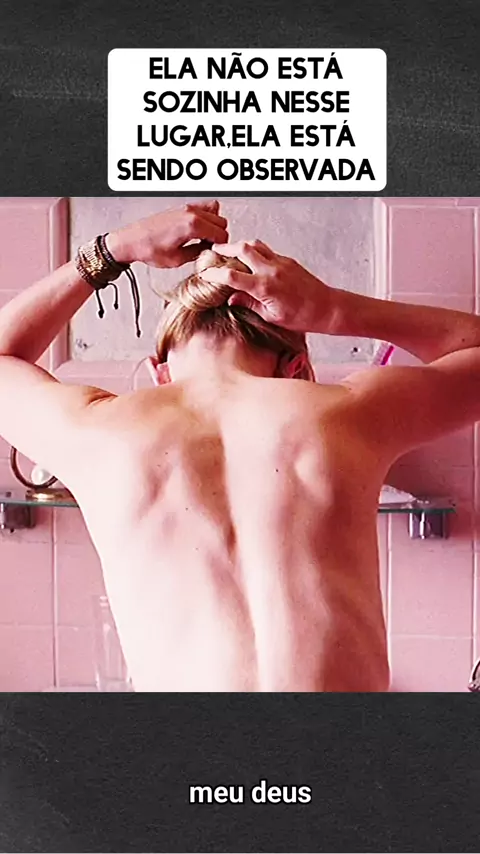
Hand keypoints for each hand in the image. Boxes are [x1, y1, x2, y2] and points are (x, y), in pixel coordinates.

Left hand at [106, 201, 228, 267]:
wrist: (130, 240)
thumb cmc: (148, 249)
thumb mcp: (177, 260)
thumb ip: (198, 253)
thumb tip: (208, 250)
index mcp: (192, 225)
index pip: (221, 233)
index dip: (221, 246)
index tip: (214, 253)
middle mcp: (191, 212)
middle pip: (220, 221)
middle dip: (218, 235)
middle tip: (209, 247)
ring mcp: (185, 208)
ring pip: (214, 212)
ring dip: (213, 225)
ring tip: (203, 239)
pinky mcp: (180, 208)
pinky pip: (202, 208)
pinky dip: (205, 218)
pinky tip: (196, 231)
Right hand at [199, 240, 333, 332]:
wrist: (326, 307)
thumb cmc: (301, 317)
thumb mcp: (271, 316)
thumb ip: (249, 304)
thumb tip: (231, 298)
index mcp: (264, 287)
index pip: (231, 276)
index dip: (214, 273)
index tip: (205, 273)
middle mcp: (271, 270)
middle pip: (242, 249)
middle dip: (225, 248)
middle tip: (214, 251)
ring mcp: (280, 263)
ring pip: (255, 244)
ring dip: (240, 245)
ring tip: (231, 251)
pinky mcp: (288, 260)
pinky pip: (267, 251)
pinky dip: (256, 251)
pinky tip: (251, 259)